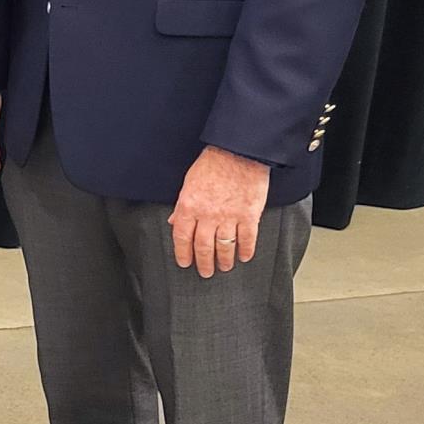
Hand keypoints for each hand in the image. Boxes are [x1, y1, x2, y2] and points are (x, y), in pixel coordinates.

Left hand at [169, 146, 270, 277]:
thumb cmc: (212, 164)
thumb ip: (181, 205)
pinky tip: (244, 256)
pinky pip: (247, 239)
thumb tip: (174, 221)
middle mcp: (207, 215)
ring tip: (225, 267)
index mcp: (189, 207)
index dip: (183, 253)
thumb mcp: (188, 183)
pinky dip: (246, 250)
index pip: (182, 237)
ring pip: (224, 247)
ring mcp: (229, 217)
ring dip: (224, 260)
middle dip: (203, 263)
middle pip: (203, 247)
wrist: (238, 152)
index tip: (185, 263)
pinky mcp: (249, 215)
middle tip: (205, 272)